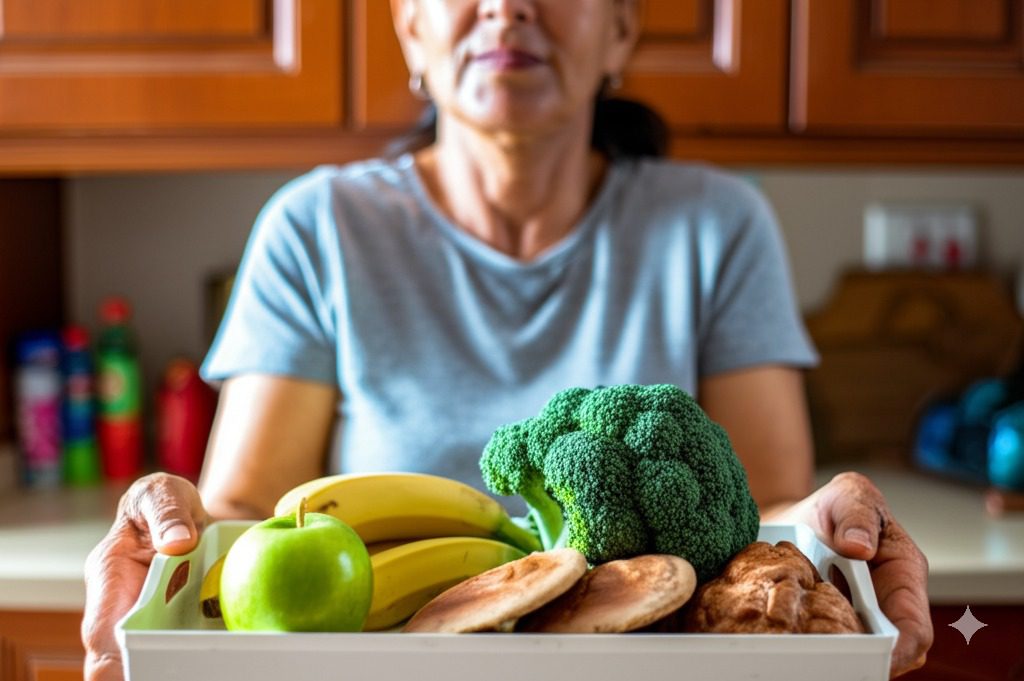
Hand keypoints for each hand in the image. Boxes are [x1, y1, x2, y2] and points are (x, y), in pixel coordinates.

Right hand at [82, 473, 210, 680]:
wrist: (191, 512)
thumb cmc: (165, 501)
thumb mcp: (164, 493)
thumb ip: (167, 513)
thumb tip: (178, 542)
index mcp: (109, 579)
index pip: (101, 633)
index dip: (113, 663)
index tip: (134, 671)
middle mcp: (123, 611)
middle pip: (125, 662)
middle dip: (149, 670)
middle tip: (186, 668)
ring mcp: (151, 623)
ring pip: (155, 663)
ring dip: (177, 666)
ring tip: (208, 674)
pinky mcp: (176, 628)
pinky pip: (184, 652)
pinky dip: (199, 659)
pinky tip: (227, 660)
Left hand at [773, 472, 932, 677]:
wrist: (794, 519)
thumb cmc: (833, 508)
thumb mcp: (848, 495)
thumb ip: (857, 512)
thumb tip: (860, 546)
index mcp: (903, 575)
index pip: (914, 627)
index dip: (900, 649)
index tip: (875, 657)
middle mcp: (885, 607)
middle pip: (885, 652)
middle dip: (862, 660)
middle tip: (828, 661)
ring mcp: (856, 621)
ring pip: (854, 655)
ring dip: (832, 657)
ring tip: (805, 654)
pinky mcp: (829, 629)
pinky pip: (825, 648)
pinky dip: (810, 649)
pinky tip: (788, 643)